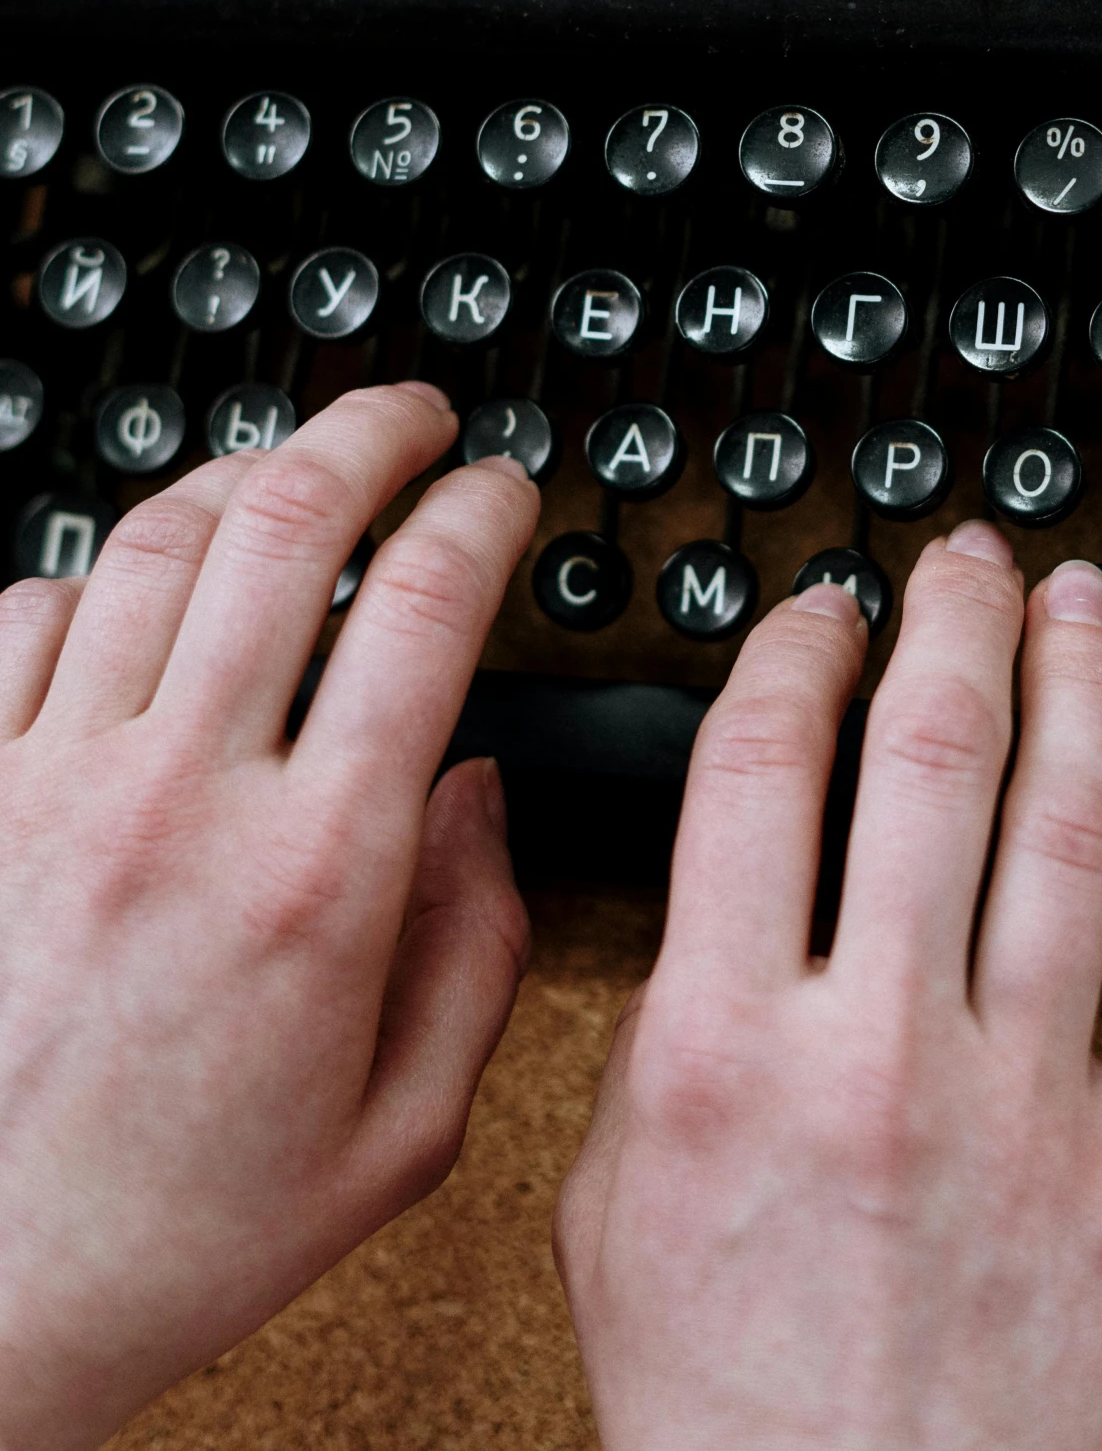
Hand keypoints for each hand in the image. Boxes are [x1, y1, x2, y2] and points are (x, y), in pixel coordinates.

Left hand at [0, 383, 536, 1450]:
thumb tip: (481, 799)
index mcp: (316, 873)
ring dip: (241, 475)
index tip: (503, 494)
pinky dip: (92, 571)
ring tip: (287, 467)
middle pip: (289, 523)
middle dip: (374, 430)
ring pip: (153, 543)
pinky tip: (131, 587)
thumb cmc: (172, 1235)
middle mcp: (181, 798)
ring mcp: (54, 783)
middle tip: (413, 416)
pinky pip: (22, 616)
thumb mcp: (400, 1136)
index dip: (481, 512)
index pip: (424, 605)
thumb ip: (476, 949)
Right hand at [556, 527, 1101, 1450]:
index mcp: (731, 1050)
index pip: (762, 768)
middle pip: (933, 756)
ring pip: (1078, 831)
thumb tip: (728, 892)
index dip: (796, 652)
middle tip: (966, 563)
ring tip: (1080, 611)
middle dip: (953, 621)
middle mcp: (883, 1057)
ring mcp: (1031, 1111)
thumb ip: (660, 1027)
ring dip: (1084, 689)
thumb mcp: (613, 1205)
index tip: (819, 613)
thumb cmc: (726, 1413)